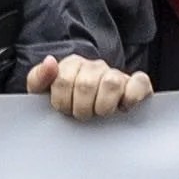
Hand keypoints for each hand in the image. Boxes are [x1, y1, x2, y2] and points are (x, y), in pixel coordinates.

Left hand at [25, 53, 152, 122]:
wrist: (92, 115)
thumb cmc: (68, 103)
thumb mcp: (44, 93)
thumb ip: (38, 78)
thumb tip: (50, 62)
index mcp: (73, 65)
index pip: (62, 80)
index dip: (61, 102)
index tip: (64, 110)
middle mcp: (96, 66)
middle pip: (86, 85)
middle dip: (81, 109)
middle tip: (82, 116)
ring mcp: (117, 74)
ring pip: (111, 83)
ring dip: (103, 106)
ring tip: (101, 114)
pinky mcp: (137, 84)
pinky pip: (139, 82)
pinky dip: (132, 96)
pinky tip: (123, 108)